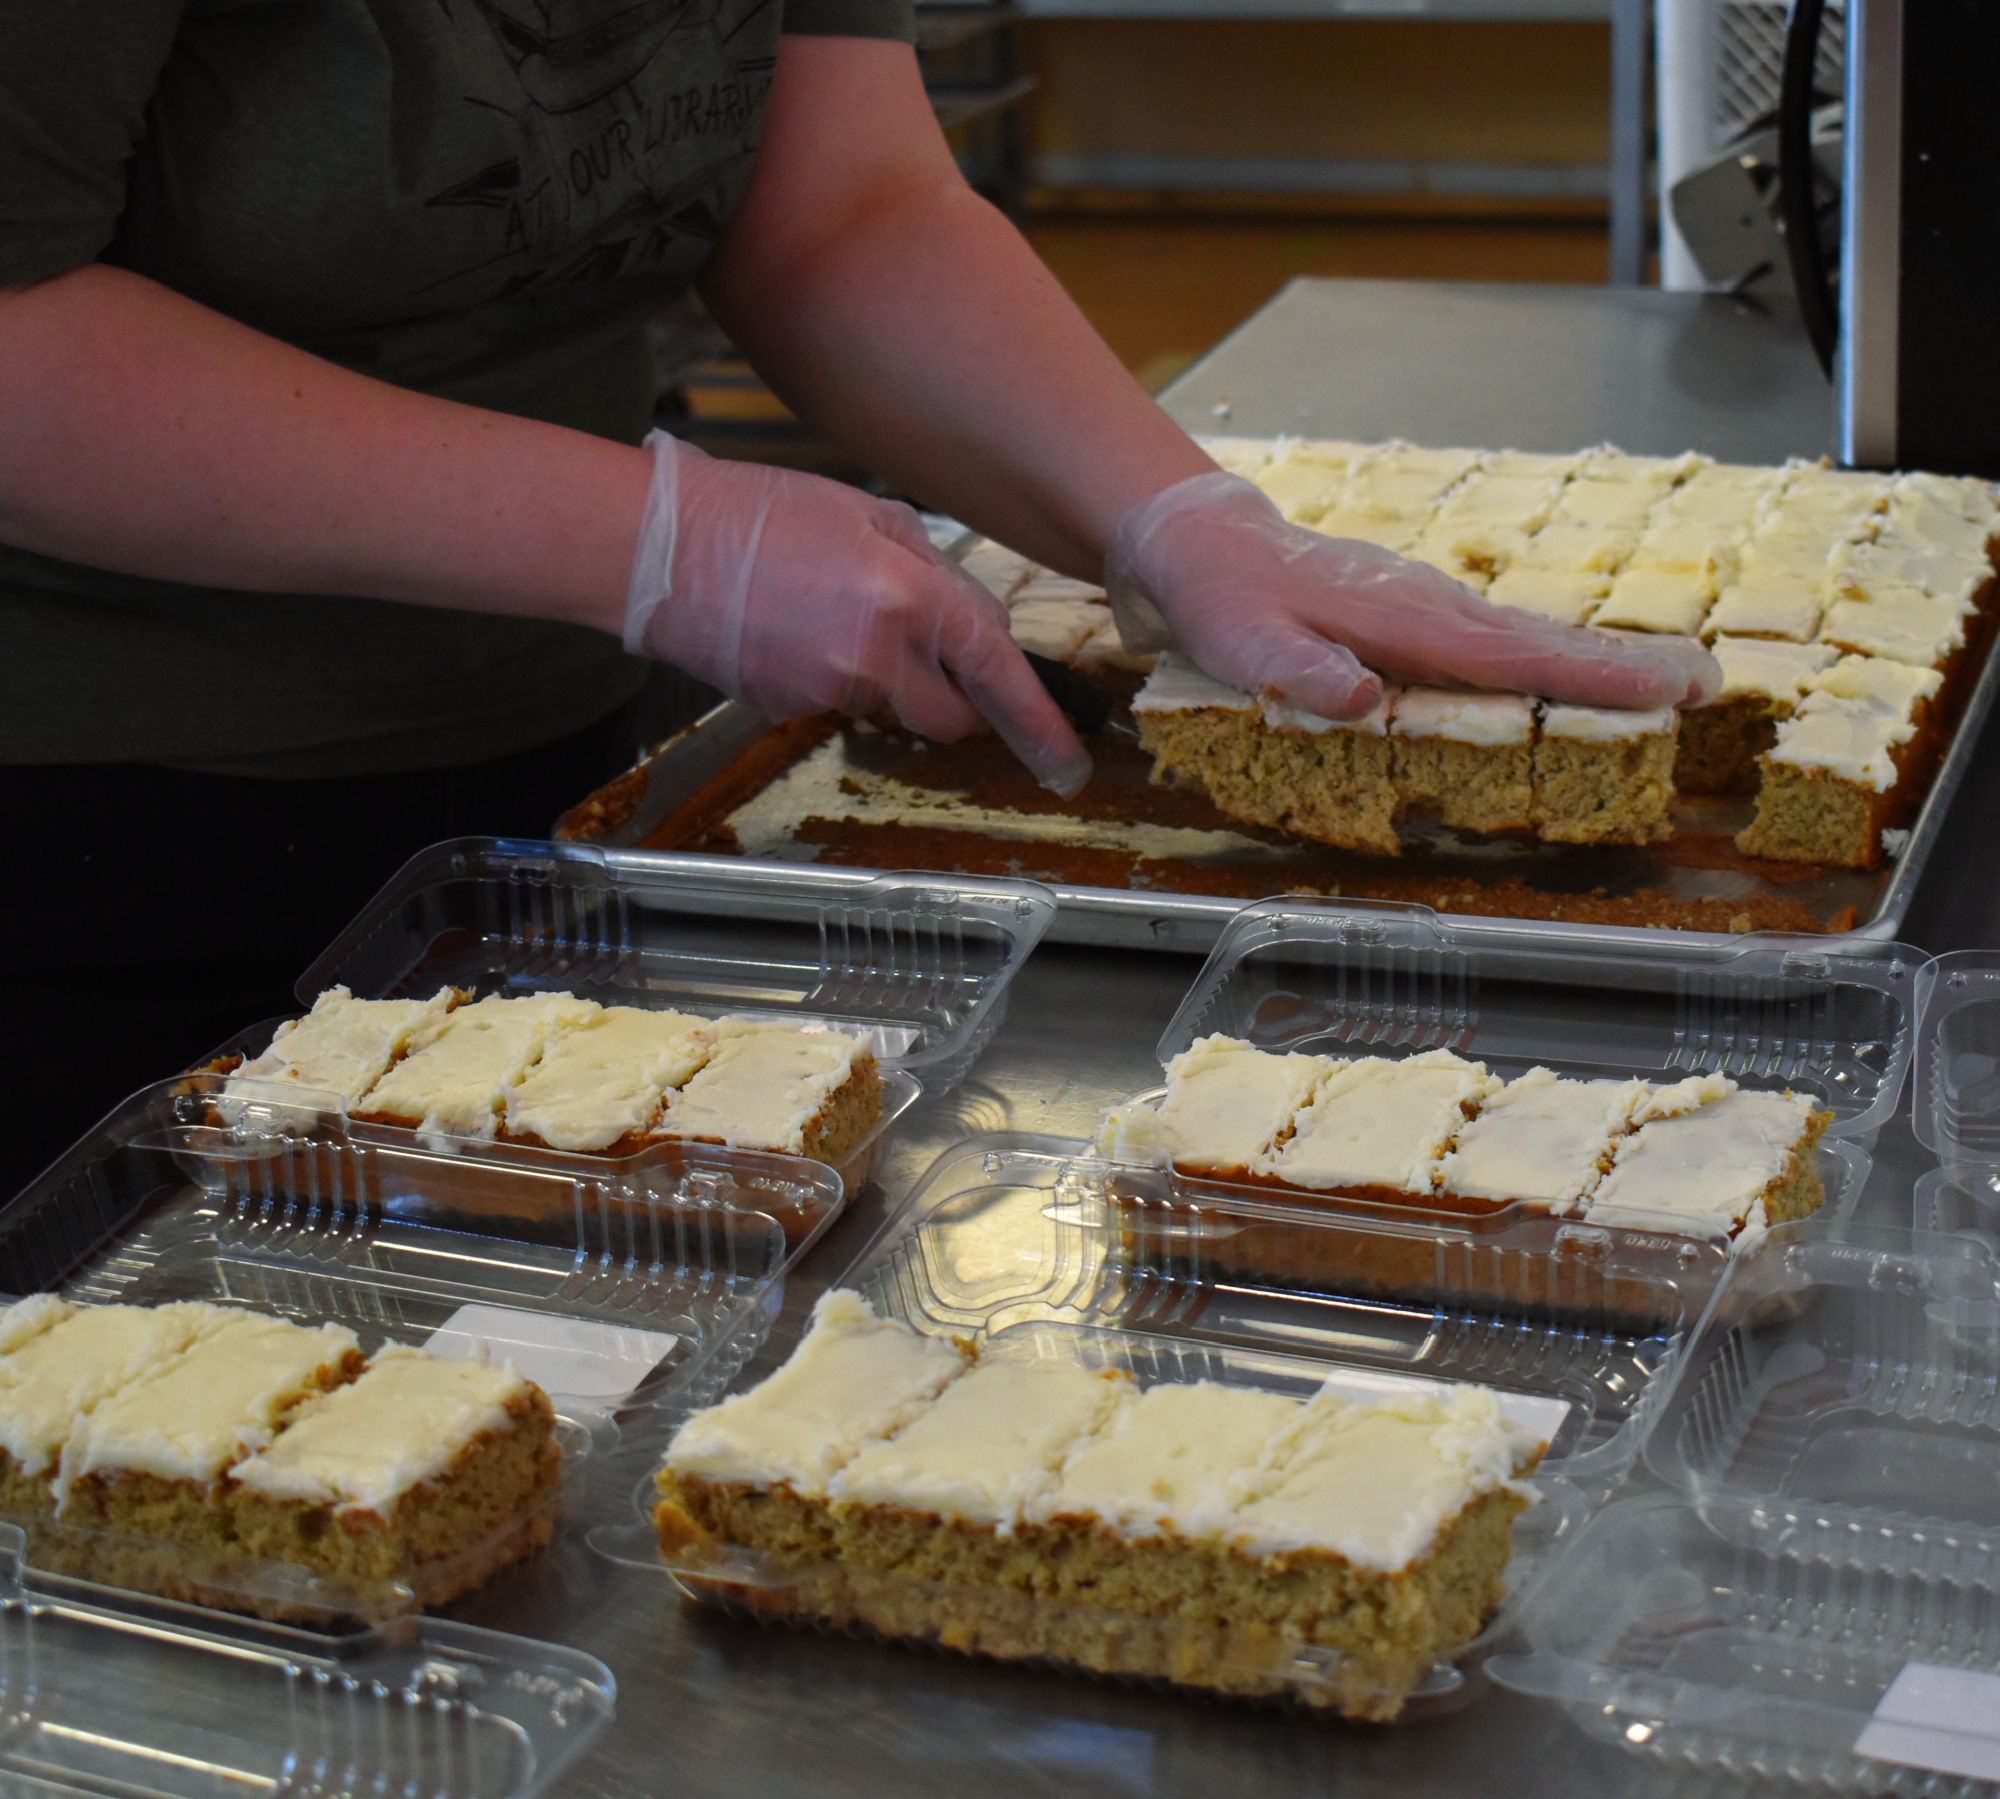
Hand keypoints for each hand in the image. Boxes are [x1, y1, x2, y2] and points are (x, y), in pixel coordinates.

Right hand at [624, 432, 1091, 794]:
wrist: (661, 548)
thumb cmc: (758, 514)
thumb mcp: (867, 514)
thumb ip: (933, 570)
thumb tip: (974, 621)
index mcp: (908, 596)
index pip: (996, 671)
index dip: (1038, 721)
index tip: (1065, 757)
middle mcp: (876, 654)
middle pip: (948, 716)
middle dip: (951, 700)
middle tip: (924, 659)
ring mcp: (829, 690)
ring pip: (887, 705)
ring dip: (879, 675)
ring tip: (826, 614)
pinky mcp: (788, 709)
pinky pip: (833, 702)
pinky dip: (826, 675)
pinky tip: (791, 630)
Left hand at [1107, 471, 1721, 719]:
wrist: (1200, 544)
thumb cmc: (1221, 598)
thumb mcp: (1240, 643)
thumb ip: (1300, 672)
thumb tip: (1362, 699)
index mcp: (1399, 619)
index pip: (1510, 653)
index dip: (1588, 675)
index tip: (1661, 690)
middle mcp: (1425, 607)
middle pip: (1538, 640)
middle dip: (1620, 664)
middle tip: (1702, 684)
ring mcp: (1423, 607)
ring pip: (1521, 637)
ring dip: (1590, 660)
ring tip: (1662, 683)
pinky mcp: (1412, 614)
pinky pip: (1491, 640)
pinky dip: (1541, 656)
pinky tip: (1564, 675)